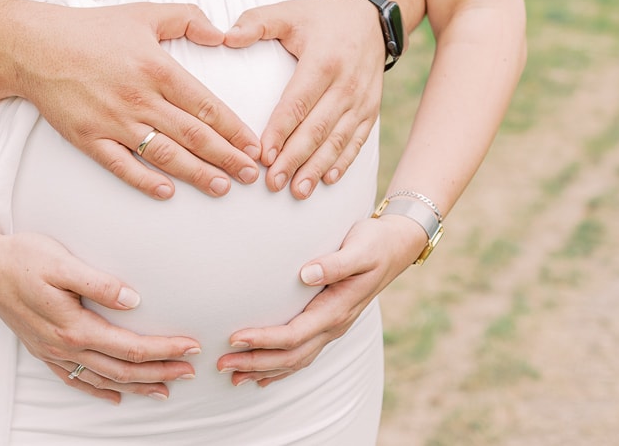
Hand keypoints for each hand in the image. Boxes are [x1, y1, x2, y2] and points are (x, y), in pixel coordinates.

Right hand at [0, 231, 201, 402]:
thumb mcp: (62, 262)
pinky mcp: (42, 350)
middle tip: (191, 370)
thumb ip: (99, 282)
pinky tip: (115, 394)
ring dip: (137, 385)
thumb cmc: (23, 257)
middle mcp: (64, 346)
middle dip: (159, 372)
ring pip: (103, 379)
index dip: (164, 349)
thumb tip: (134, 300)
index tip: (191, 346)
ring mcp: (52, 352)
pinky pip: (76, 380)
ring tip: (165, 388)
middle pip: (122, 369)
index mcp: (74, 327)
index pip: (130, 346)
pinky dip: (99, 390)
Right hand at [17, 2, 261, 199]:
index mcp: (157, 68)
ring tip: (222, 186)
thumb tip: (222, 34)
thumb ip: (188, 18)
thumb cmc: (91, 29)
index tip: (254, 146)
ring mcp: (112, 121)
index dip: (234, 129)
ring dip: (196, 174)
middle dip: (226, 157)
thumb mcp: (144, 12)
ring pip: (163, 154)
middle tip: (250, 175)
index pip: (206, 106)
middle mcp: (138, 98)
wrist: (34, 47)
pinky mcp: (88, 138)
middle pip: (192, 135)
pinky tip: (167, 192)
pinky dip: (145, 181)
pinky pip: (122, 165)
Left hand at [215, 215, 424, 386]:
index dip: (264, 340)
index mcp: (337, 309)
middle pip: (291, 356)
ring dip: (264, 370)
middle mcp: (334, 325)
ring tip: (233, 376)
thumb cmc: (374, 243)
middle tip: (221, 365)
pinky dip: (280, 368)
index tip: (234, 338)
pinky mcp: (328, 323)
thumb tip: (307, 273)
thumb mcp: (359, 248)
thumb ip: (334, 263)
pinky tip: (261, 374)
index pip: (294, 334)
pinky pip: (303, 353)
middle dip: (255, 363)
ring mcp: (332, 327)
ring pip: (296, 360)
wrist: (396, 246)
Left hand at [223, 0, 386, 197]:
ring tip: (298, 191)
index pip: (298, 102)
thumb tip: (225, 37)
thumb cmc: (320, 18)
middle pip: (318, 128)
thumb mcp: (288, 12)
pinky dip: (343, 162)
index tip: (263, 155)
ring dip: (317, 168)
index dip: (280, 131)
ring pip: (338, 140)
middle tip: (274, 183)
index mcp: (324, 61)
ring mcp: (362, 100)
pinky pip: (358, 140)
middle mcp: (347, 84)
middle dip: (295, 159)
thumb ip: (256, 22)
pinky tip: (328, 180)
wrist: (371, 18)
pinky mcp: (371, 110)